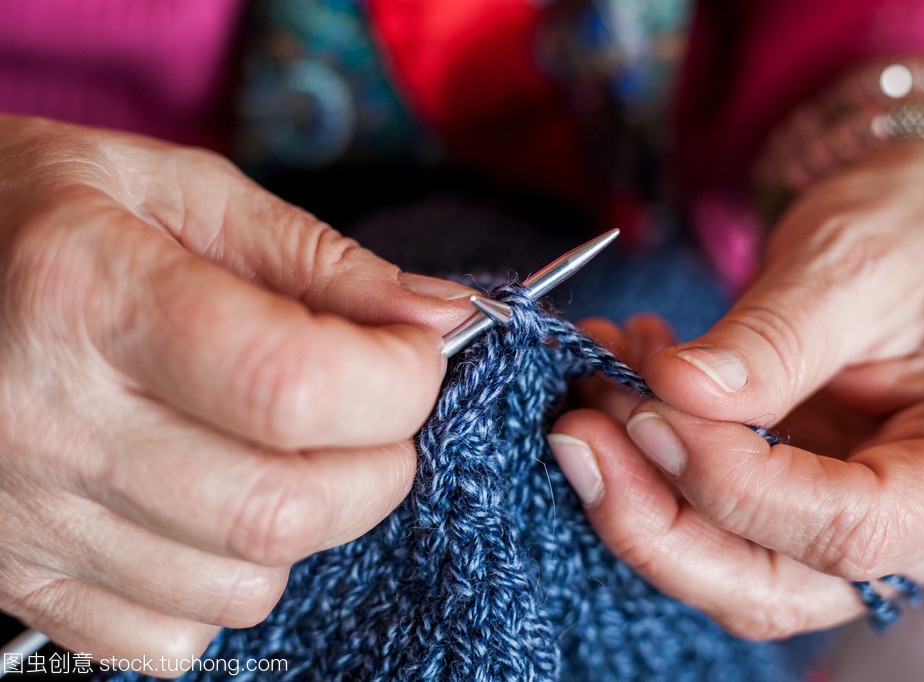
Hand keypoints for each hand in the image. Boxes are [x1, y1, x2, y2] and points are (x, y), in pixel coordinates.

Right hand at [0, 116, 472, 672]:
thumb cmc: (48, 215)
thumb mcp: (180, 191)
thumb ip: (318, 259)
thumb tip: (440, 316)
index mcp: (90, 296)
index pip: (292, 385)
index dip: (395, 381)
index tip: (414, 353)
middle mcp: (47, 422)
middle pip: (283, 507)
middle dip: (380, 462)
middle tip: (375, 406)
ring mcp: (26, 518)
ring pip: (243, 584)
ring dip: (309, 521)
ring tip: (281, 446)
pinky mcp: (20, 579)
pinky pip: (174, 635)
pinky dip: (228, 579)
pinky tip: (208, 503)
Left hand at [550, 140, 923, 637]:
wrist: (907, 226)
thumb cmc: (914, 234)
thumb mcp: (856, 265)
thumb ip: (773, 337)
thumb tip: (676, 391)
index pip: (850, 527)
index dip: (733, 483)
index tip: (649, 408)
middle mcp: (913, 526)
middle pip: (769, 584)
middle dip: (654, 520)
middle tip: (575, 432)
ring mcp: (837, 521)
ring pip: (719, 565)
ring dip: (633, 489)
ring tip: (591, 383)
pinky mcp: (780, 500)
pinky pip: (697, 514)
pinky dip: (638, 460)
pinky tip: (610, 379)